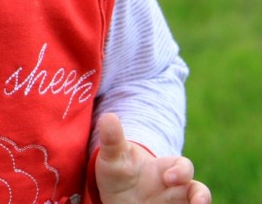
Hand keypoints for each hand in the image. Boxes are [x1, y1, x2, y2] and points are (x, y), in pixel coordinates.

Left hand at [95, 113, 211, 203]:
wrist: (114, 195)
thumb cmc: (119, 170)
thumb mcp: (114, 157)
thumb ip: (112, 139)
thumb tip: (108, 116)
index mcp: (165, 170)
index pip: (183, 167)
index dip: (181, 171)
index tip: (169, 177)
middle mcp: (174, 190)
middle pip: (198, 192)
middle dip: (202, 197)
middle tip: (199, 203)